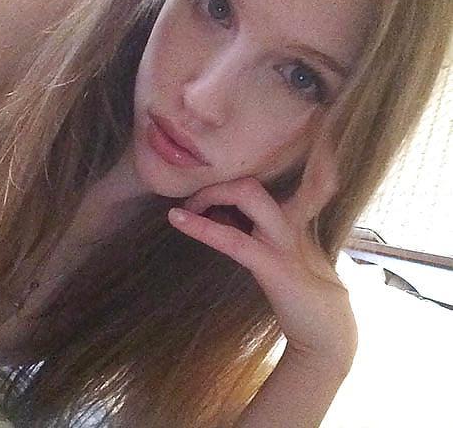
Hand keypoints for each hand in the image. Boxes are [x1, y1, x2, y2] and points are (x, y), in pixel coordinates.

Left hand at [167, 134, 357, 369]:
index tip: (218, 181)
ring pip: (248, 194)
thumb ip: (253, 231)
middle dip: (215, 184)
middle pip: (252, 182)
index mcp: (293, 216)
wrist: (326, 332)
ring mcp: (285, 240)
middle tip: (190, 202)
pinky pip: (234, 240)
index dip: (256, 171)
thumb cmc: (300, 291)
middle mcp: (291, 220)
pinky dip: (202, 227)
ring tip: (184, 206)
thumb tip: (218, 215)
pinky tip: (177, 218)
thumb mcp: (277, 254)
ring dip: (210, 193)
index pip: (279, 178)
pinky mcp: (274, 266)